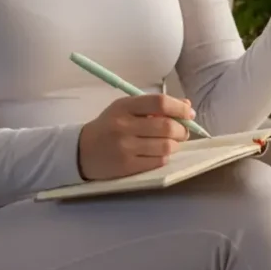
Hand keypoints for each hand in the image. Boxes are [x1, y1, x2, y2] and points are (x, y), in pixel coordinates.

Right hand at [77, 93, 196, 180]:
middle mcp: (124, 126)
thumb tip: (187, 105)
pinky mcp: (126, 166)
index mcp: (125, 107)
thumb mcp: (127, 109)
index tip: (189, 113)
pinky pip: (157, 161)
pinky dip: (164, 157)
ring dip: (175, 145)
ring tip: (170, 143)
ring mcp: (125, 148)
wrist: (81, 151)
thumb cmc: (109, 126)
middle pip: (166, 126)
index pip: (159, 103)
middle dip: (181, 130)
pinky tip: (158, 153)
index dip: (179, 108)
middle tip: (182, 132)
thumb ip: (155, 106)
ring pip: (165, 146)